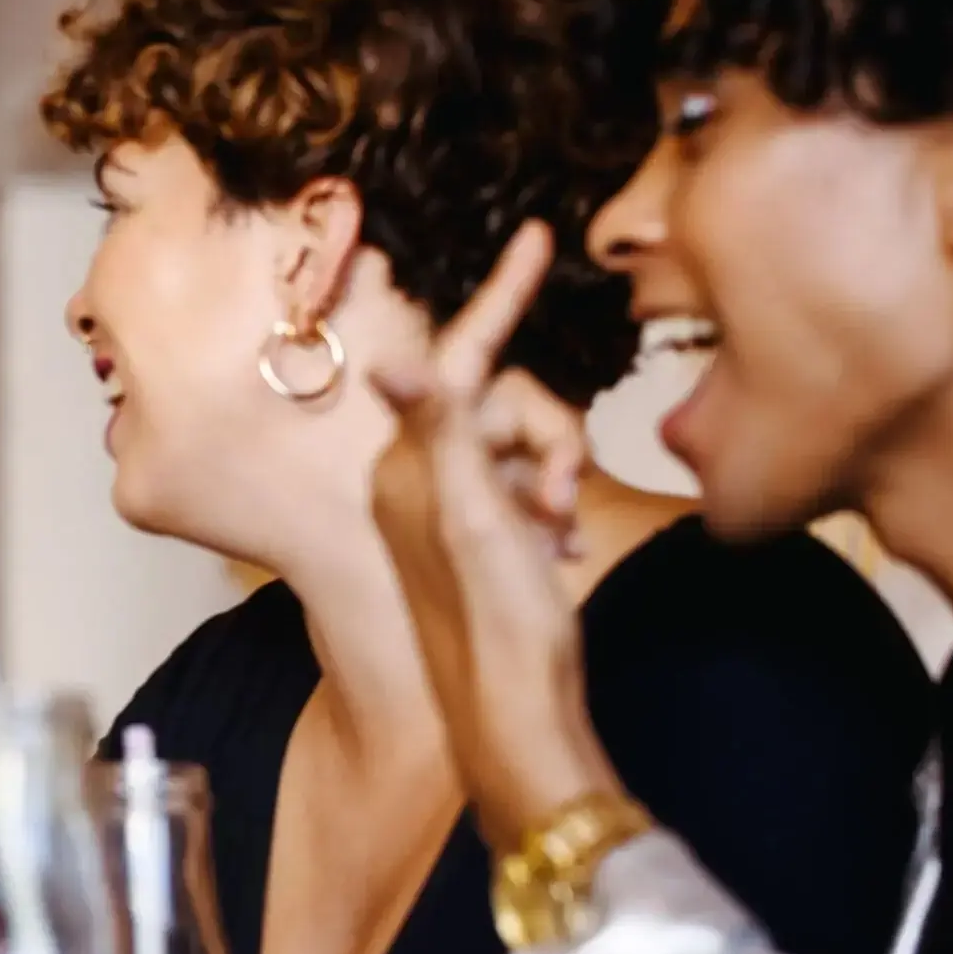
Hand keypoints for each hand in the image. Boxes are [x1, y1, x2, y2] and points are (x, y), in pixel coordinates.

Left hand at [369, 221, 623, 849]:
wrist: (513, 718)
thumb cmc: (495, 625)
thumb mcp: (473, 519)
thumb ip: (440, 431)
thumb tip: (390, 357)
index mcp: (408, 466)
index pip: (460, 360)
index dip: (501, 298)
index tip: (539, 235)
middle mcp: (418, 481)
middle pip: (507, 404)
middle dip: (548, 437)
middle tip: (561, 497)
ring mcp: (448, 512)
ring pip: (527, 446)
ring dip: (556, 477)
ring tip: (558, 532)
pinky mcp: (481, 542)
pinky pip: (530, 490)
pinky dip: (555, 511)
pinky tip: (562, 553)